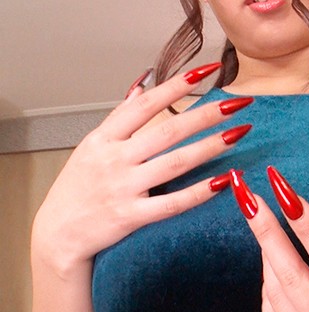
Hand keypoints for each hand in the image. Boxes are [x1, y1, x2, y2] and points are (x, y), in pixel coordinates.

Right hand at [32, 63, 252, 267]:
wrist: (58, 233)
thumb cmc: (78, 188)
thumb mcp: (91, 147)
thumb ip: (120, 118)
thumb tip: (143, 86)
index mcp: (104, 138)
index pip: (145, 105)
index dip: (177, 86)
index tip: (207, 71)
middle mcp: (114, 159)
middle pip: (167, 131)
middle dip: (205, 115)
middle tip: (237, 103)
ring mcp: (124, 188)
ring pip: (175, 163)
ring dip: (211, 147)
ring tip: (239, 134)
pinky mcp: (132, 216)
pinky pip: (173, 203)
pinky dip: (200, 192)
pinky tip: (225, 180)